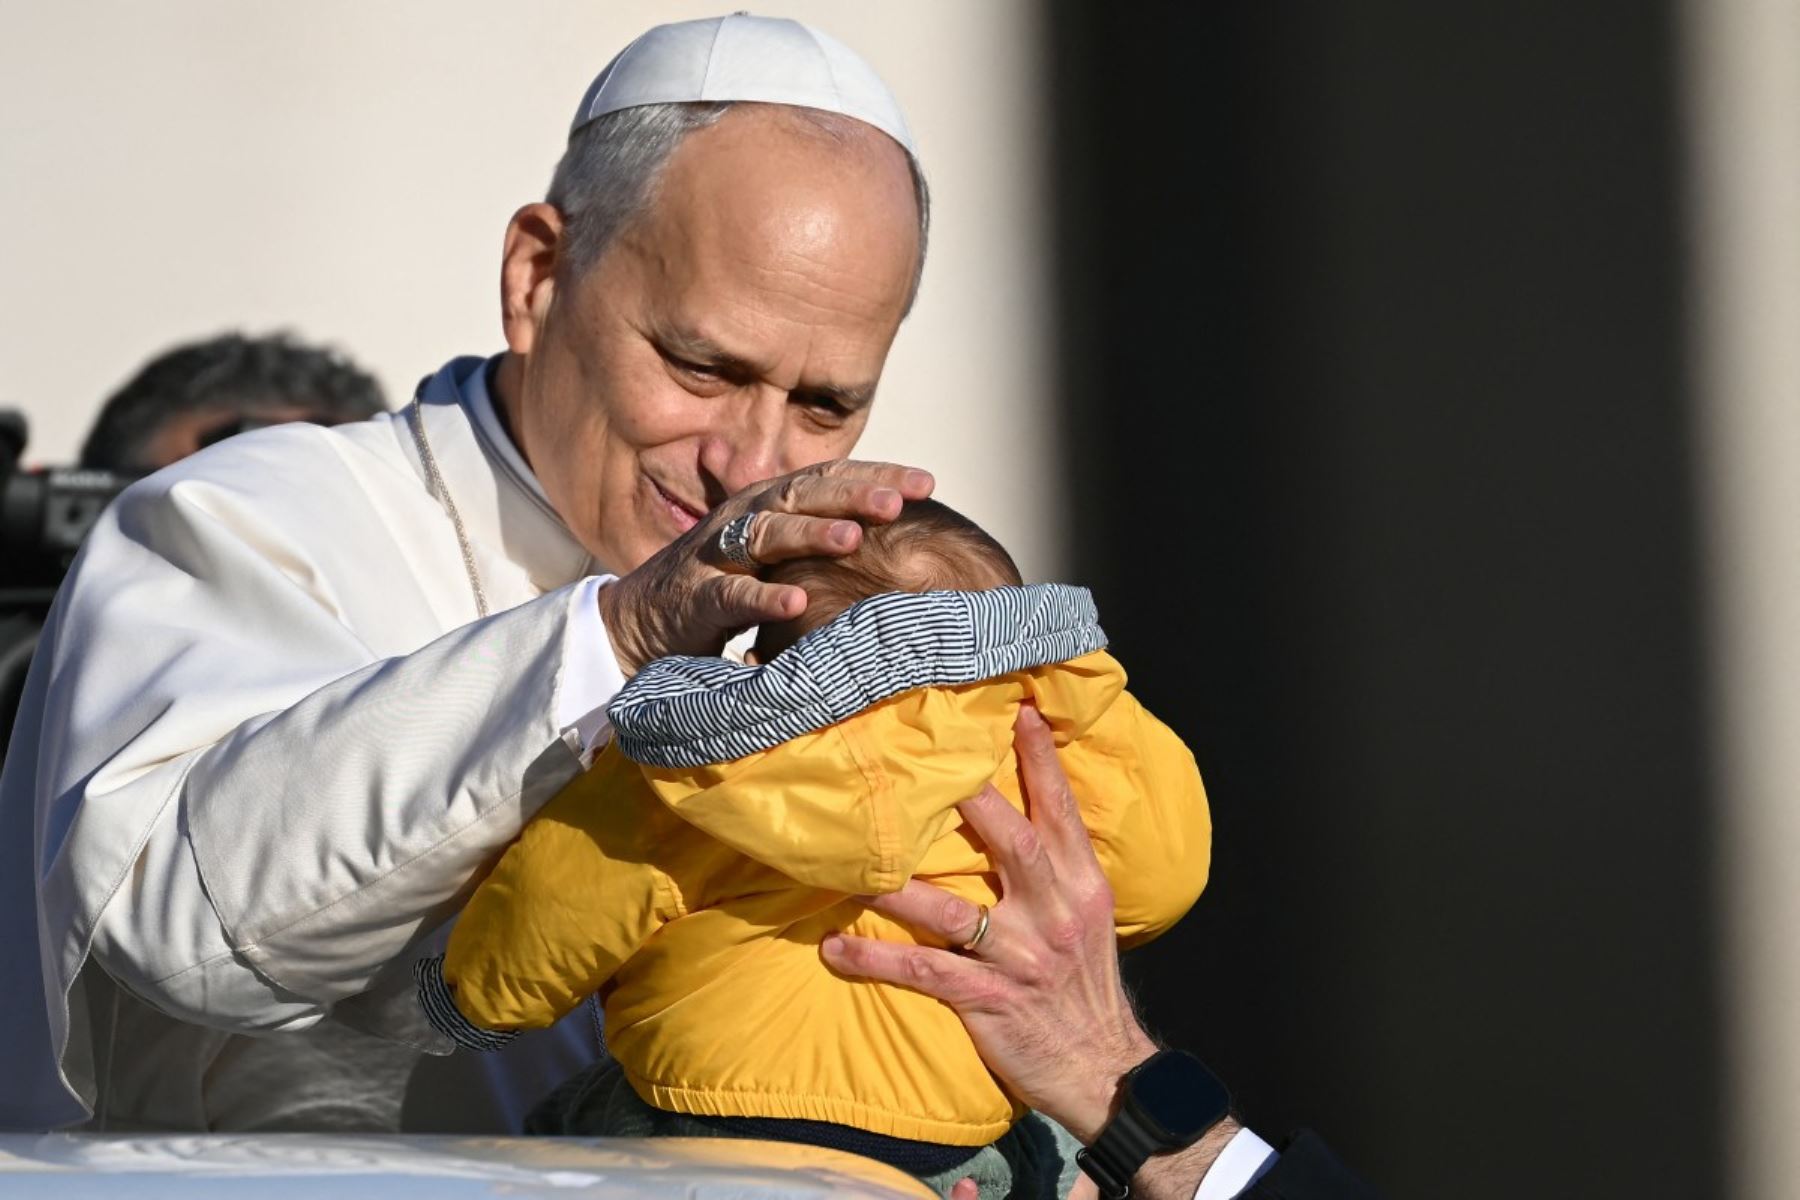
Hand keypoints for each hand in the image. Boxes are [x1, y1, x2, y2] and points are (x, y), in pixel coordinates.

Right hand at [598, 459, 932, 674]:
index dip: (875, 477)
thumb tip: (886, 519)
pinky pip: (731, 595)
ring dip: (810, 535)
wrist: (640, 620)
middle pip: (802, 497)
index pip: (827, 480)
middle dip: (852, 496)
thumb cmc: (720, 584)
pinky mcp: (695, 600)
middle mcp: (743, 519)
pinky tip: (796, 604)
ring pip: (767, 537)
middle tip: (900, 501)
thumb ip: (815, 531)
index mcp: (767, 504)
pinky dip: (762, 599)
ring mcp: (716, 557)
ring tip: (854, 538)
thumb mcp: (771, 552)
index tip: (927, 483)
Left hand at [821, 705, 1154, 1142]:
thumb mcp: (1088, 919)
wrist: (1103, 1070)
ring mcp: (1021, 957)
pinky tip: (835, 949)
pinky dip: (876, 961)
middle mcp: (1055, 912)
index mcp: (1082, 885)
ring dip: (894, 887)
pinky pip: (923, 971)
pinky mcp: (989, 1000)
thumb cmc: (1085, 988)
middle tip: (919, 762)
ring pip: (949, 910)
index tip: (1016, 711)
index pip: (1061, 811)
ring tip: (846, 866)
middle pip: (1009, 841)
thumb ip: (1056, 871)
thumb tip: (1015, 818)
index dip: (1039, 760)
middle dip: (967, 799)